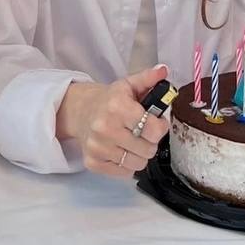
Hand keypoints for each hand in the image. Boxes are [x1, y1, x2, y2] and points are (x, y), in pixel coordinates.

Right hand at [57, 64, 169, 178]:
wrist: (81, 111)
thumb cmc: (110, 100)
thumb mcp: (129, 84)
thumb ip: (148, 78)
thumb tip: (163, 70)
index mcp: (117, 106)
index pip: (153, 130)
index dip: (161, 127)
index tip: (157, 122)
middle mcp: (105, 128)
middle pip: (148, 149)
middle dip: (150, 141)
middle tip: (144, 132)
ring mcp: (98, 147)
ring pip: (137, 164)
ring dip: (140, 154)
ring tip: (134, 142)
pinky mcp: (92, 163)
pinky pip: (124, 173)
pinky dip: (127, 165)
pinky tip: (122, 150)